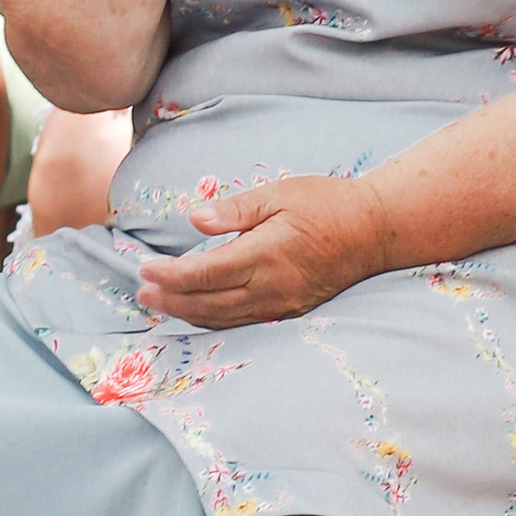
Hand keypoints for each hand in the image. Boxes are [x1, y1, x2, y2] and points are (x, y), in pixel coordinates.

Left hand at [135, 173, 387, 326]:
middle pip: (208, 302)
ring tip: (160, 303)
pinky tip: (198, 311)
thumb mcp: (280, 193)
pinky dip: (214, 320)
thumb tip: (193, 220)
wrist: (374, 231)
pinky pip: (243, 322)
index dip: (170, 275)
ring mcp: (281, 304)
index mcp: (265, 254)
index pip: (205, 272)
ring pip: (223, 318)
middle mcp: (271, 286)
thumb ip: (234, 210)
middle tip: (141, 291)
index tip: (144, 268)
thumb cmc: (327, 203)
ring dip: (187, 313)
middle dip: (170, 299)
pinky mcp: (290, 312)